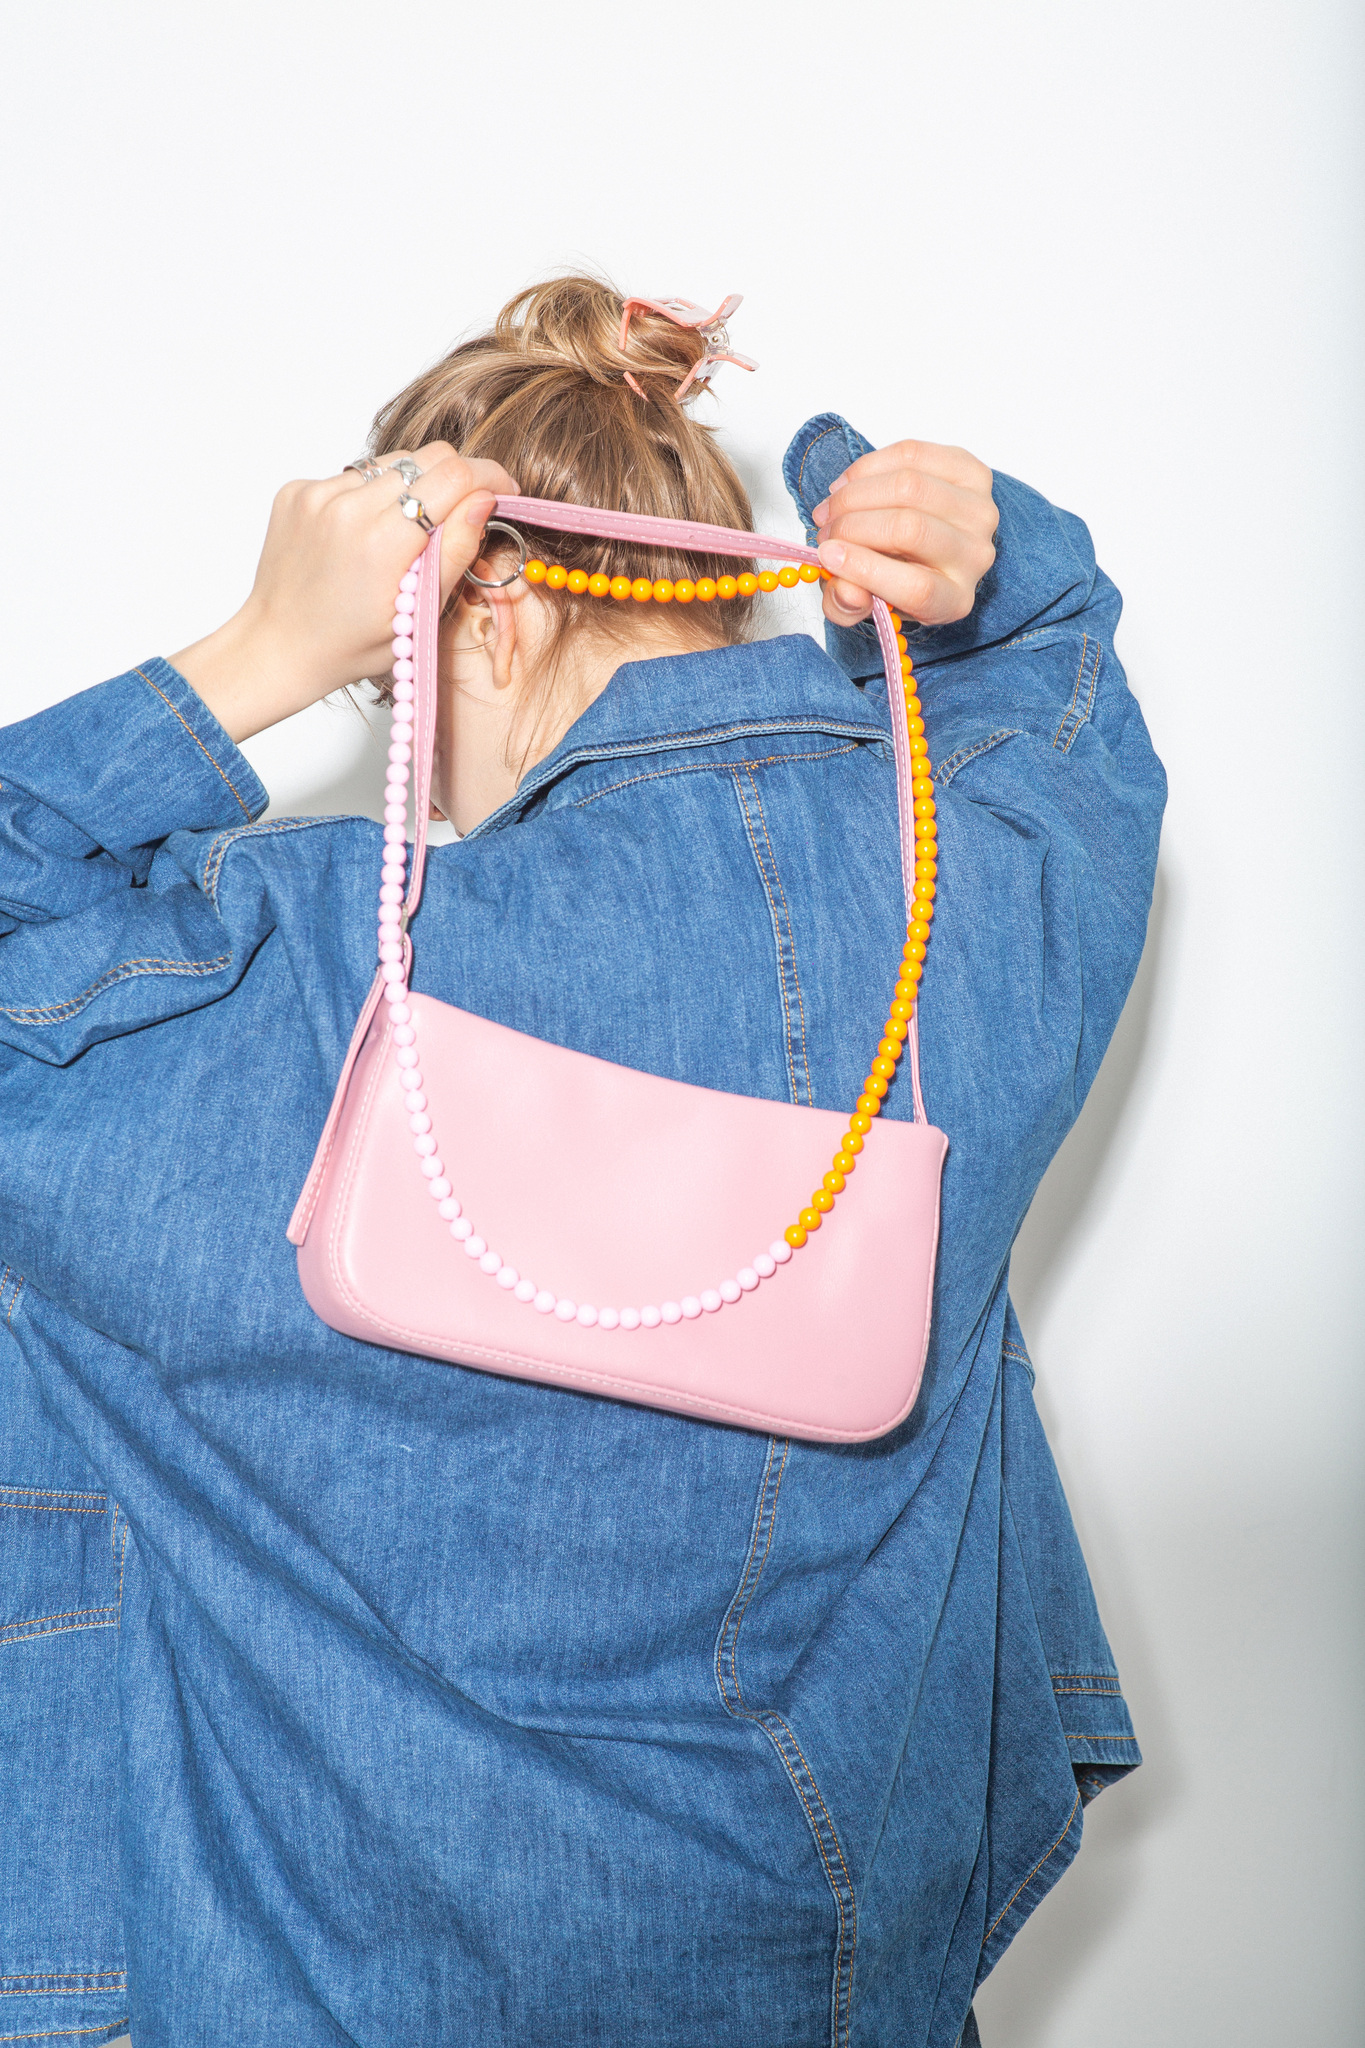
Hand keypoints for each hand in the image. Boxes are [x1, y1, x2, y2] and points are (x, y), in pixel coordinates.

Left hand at [173, 444, 517, 742]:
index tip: (503, 492)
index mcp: (383, 542)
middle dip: (459, 477)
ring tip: (406, 531)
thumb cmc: (349, 646)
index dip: (491, 478)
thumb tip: (485, 501)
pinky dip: (371, 496)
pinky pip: (354, 474)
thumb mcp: (418, 614)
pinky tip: (363, 535)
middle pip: (429, 457)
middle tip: (464, 510)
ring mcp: (317, 493)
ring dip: (412, 487)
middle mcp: (347, 506)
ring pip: (392, 462)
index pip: (456, 476)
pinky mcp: (298, 489)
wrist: (277, 646)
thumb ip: (456, 553)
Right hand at [811, 441, 998, 628]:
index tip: (826, 554)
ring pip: (909, 487)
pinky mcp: (973, 471)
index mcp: (953, 600)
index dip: (865, 569)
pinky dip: (869, 466)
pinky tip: (848, 483)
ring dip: (854, 494)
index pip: (917, 588)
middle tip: (823, 531)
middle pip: (910, 529)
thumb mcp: (867, 603)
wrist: (924, 545)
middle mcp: (975, 557)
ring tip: (830, 507)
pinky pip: (914, 454)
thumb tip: (845, 589)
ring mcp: (979, 511)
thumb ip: (848, 607)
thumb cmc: (894, 575)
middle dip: (852, 525)